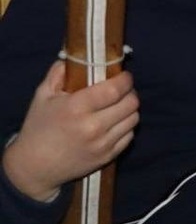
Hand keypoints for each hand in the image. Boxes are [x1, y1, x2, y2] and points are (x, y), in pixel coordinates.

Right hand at [1, 61, 138, 201]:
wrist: (34, 167)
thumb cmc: (38, 128)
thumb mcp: (43, 96)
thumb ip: (59, 73)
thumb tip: (76, 56)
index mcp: (77, 107)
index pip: (115, 89)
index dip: (125, 79)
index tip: (123, 75)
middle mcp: (93, 126)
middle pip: (131, 102)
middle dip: (130, 92)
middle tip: (122, 90)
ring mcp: (102, 143)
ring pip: (134, 118)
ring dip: (130, 109)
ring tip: (119, 105)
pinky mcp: (108, 156)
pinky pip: (130, 135)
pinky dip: (126, 126)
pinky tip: (115, 122)